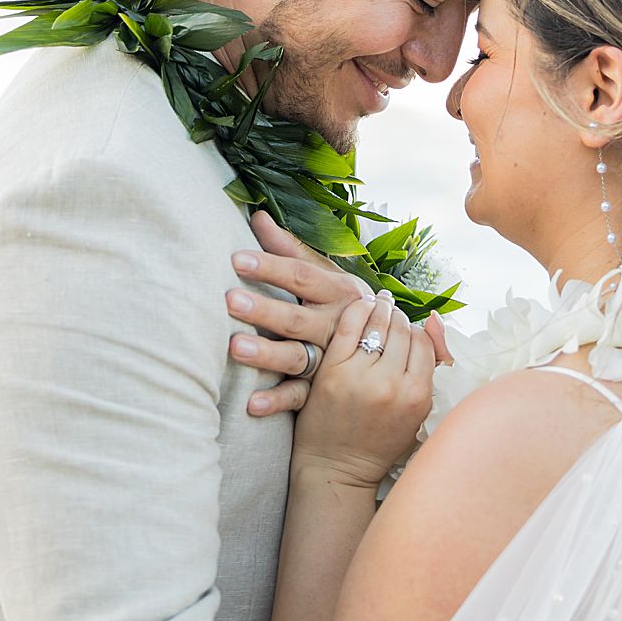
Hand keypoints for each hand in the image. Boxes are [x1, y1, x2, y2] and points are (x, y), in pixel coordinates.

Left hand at [228, 214, 450, 417]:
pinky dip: (277, 401)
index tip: (237, 258)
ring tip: (235, 348)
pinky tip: (252, 404)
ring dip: (267, 354)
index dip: (271, 266)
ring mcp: (331, 359)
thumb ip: (292, 249)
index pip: (301, 276)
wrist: (391, 353)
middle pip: (296, 317)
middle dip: (264, 308)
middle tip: (230, 300)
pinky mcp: (324, 388)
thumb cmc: (348, 306)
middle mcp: (336, 325)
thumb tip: (258, 216)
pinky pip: (300, 397)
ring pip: (297, 356)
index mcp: (338, 292)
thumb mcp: (328, 275)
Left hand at [292, 289, 435, 489]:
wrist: (336, 468)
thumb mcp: (416, 412)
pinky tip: (361, 304)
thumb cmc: (378, 442)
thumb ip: (428, 369)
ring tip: (380, 304)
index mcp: (417, 396)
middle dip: (399, 317)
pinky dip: (357, 309)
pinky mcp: (331, 371)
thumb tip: (433, 320)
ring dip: (381, 309)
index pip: (424, 343)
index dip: (417, 332)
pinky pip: (349, 326)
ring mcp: (360, 376)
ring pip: (379, 324)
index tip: (408, 330)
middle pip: (403, 330)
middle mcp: (391, 384)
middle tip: (392, 311)